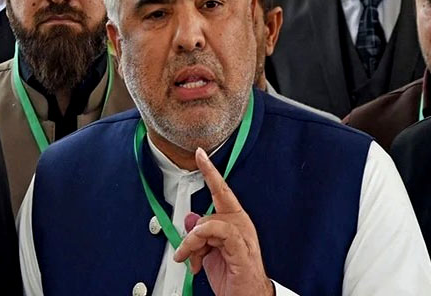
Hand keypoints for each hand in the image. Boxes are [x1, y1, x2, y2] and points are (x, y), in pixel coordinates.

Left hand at [174, 148, 273, 295]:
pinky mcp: (241, 251)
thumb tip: (189, 218)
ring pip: (209, 223)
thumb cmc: (232, 277)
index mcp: (234, 221)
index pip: (221, 190)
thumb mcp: (208, 252)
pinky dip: (203, 242)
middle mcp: (240, 225)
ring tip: (192, 261)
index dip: (210, 171)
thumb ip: (199, 233)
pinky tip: (199, 259)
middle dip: (192, 237)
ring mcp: (243, 237)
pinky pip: (221, 233)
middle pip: (207, 213)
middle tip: (188, 255)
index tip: (200, 154)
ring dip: (194, 244)